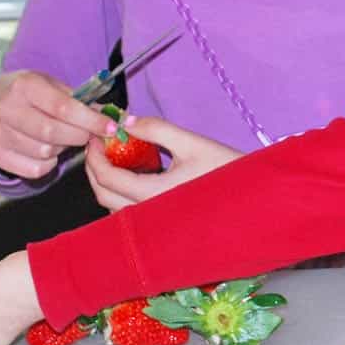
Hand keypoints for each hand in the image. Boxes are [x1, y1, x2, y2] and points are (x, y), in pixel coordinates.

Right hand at [0, 70, 114, 179]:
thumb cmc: (35, 93)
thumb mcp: (55, 86)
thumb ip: (83, 102)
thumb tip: (117, 118)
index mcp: (25, 86)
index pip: (62, 107)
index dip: (90, 120)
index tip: (110, 127)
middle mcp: (6, 109)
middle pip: (51, 132)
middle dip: (79, 136)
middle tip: (89, 134)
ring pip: (43, 152)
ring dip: (63, 148)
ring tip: (64, 138)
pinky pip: (34, 169)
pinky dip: (49, 163)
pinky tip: (49, 150)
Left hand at [85, 115, 241, 210]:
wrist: (250, 198)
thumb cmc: (225, 169)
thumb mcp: (192, 142)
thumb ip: (157, 129)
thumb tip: (126, 120)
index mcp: (153, 194)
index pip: (108, 178)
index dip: (95, 155)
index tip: (96, 135)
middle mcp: (148, 215)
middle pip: (103, 195)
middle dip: (93, 168)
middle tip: (98, 144)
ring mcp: (153, 223)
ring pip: (113, 206)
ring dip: (105, 181)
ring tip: (113, 156)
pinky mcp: (159, 224)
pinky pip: (127, 211)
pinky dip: (119, 192)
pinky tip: (132, 174)